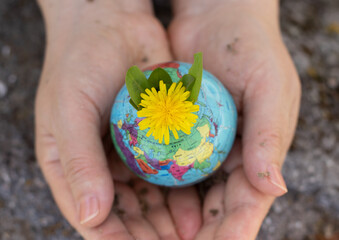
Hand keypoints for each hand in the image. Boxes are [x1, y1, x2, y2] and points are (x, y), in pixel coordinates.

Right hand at [34, 0, 189, 238]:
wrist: (110, 22)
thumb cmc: (78, 63)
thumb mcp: (68, 111)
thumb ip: (79, 165)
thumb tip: (92, 219)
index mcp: (72, 166)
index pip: (92, 217)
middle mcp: (100, 166)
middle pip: (125, 215)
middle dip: (149, 236)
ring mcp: (128, 153)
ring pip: (149, 200)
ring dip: (168, 221)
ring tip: (192, 235)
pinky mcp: (153, 138)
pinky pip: (167, 172)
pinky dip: (180, 192)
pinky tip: (196, 206)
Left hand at [169, 0, 300, 238]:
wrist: (217, 17)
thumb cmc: (251, 47)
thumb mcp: (269, 86)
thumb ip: (270, 136)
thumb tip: (275, 187)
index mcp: (263, 148)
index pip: (251, 198)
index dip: (235, 226)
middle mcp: (237, 152)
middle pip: (222, 203)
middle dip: (205, 231)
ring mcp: (211, 144)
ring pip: (197, 191)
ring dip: (183, 216)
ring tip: (162, 236)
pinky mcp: (186, 131)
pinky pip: (176, 164)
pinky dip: (167, 185)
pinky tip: (151, 201)